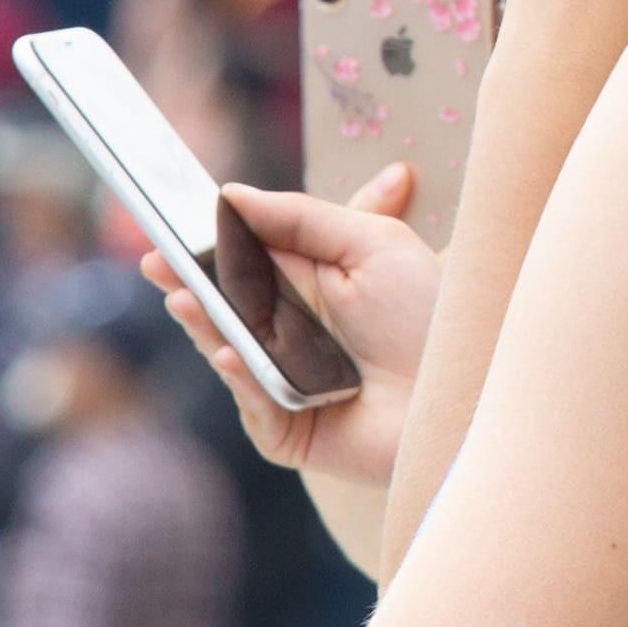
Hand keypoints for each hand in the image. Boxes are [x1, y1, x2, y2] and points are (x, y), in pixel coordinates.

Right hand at [155, 163, 430, 483]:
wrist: (470, 386)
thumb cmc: (434, 312)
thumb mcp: (372, 243)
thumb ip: (299, 216)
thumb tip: (231, 195)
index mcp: (311, 287)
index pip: (245, 264)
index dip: (208, 249)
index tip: (170, 228)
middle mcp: (294, 335)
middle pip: (227, 309)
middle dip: (192, 286)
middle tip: (157, 263)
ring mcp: (287, 384)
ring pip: (230, 352)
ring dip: (206, 327)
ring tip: (185, 301)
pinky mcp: (291, 431)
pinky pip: (254, 404)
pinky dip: (241, 379)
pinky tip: (227, 353)